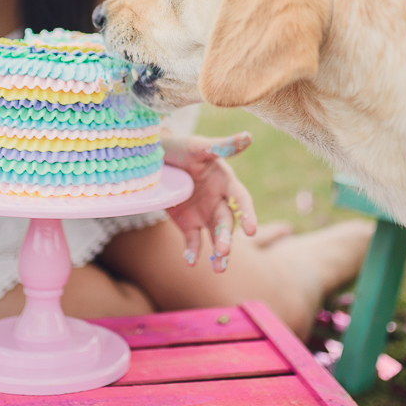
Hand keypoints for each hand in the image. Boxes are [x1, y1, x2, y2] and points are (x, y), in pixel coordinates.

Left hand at [162, 132, 256, 272]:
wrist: (153, 157)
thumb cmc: (180, 147)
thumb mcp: (198, 146)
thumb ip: (222, 145)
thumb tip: (249, 136)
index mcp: (225, 181)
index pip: (241, 199)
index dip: (248, 213)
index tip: (252, 230)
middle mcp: (218, 200)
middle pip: (227, 222)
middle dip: (227, 237)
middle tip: (224, 252)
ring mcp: (203, 213)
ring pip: (215, 236)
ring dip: (219, 253)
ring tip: (218, 269)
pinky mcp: (187, 224)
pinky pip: (193, 241)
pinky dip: (193, 252)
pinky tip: (190, 262)